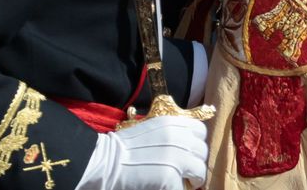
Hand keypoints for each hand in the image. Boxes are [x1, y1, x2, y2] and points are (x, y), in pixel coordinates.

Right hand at [79, 116, 208, 189]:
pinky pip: (184, 188)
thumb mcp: (152, 130)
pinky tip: (169, 188)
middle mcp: (179, 137)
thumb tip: (187, 147)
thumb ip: (171, 134)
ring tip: (182, 184)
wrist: (103, 161)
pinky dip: (179, 189)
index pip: (201, 131)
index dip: (197, 145)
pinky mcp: (169, 177)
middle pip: (203, 152)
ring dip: (194, 180)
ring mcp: (176, 158)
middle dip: (196, 164)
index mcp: (173, 123)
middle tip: (187, 174)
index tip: (190, 155)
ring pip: (200, 171)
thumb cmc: (122, 149)